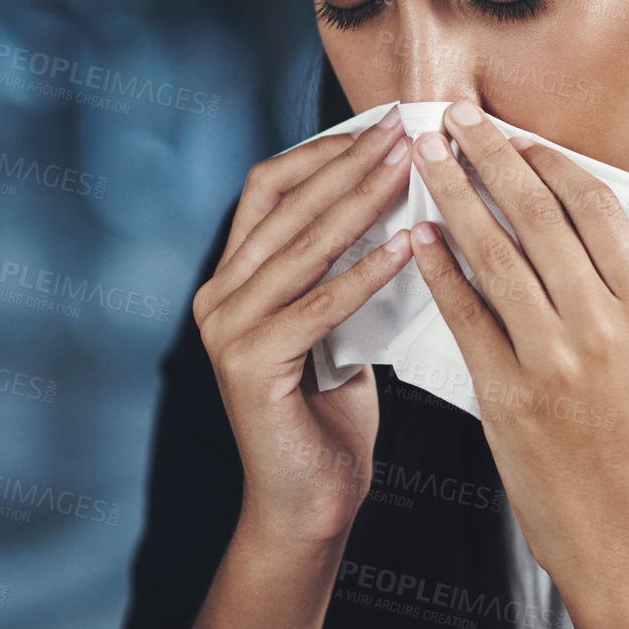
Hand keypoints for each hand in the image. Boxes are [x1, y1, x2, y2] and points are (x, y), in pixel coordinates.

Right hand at [192, 107, 414, 546]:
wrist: (308, 503)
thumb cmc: (330, 412)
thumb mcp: (338, 322)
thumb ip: (344, 265)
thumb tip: (401, 197)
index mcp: (233, 277)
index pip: (270, 186)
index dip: (324, 150)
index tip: (383, 125)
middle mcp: (217, 295)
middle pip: (285, 204)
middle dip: (349, 162)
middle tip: (404, 130)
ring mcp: (226, 329)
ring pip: (301, 246)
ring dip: (361, 201)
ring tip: (411, 169)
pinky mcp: (249, 364)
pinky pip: (317, 305)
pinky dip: (365, 271)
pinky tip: (409, 244)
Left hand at [407, 101, 628, 583]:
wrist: (621, 532)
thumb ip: (611, 294)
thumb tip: (561, 223)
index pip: (597, 212)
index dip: (551, 164)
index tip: (517, 136)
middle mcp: (604, 328)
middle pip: (542, 218)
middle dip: (493, 159)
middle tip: (456, 120)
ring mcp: (556, 362)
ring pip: (498, 256)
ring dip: (455, 197)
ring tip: (426, 160)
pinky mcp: (509, 396)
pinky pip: (466, 314)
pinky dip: (439, 268)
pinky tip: (417, 237)